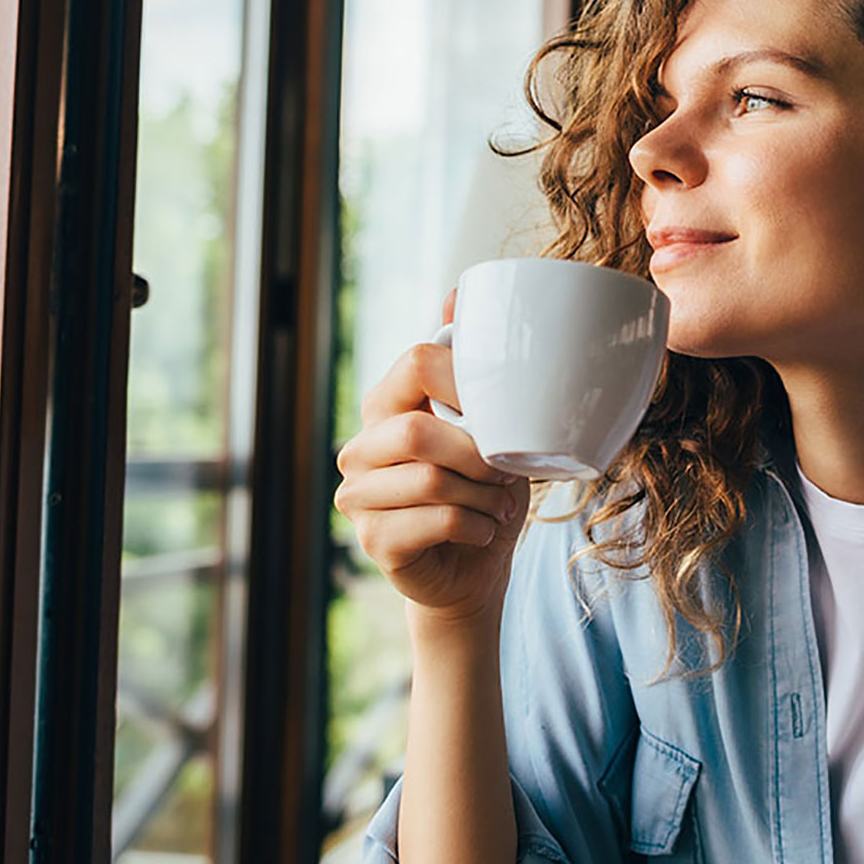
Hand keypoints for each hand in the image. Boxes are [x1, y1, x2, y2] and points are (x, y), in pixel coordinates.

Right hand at [333, 288, 531, 622]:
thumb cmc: (480, 491)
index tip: (499, 416)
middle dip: (478, 454)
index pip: (417, 363)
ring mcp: (358, 496)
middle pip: (419, 430)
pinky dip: (477, 526)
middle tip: (505, 473)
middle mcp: (360, 447)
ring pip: (432, 480)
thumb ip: (468, 368)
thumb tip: (456, 294)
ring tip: (499, 505)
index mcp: (386, 406)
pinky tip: (483, 530)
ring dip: (484, 496)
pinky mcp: (372, 539)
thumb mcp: (487, 426)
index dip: (467, 383)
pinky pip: (437, 521)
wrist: (472, 569)